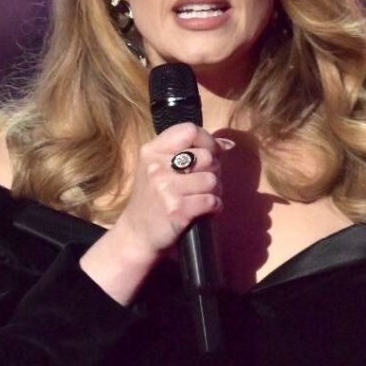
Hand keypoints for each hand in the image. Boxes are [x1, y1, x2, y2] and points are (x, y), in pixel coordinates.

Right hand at [114, 122, 227, 257]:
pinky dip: (214, 207)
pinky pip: (212, 200)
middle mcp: (156, 166)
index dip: (208, 141)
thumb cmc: (153, 200)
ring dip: (215, 191)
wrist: (137, 235)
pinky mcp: (177, 209)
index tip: (213, 154)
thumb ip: (188, 152)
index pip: (189, 131)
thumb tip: (228, 144)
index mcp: (151, 151)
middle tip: (204, 183)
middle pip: (206, 156)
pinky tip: (204, 211)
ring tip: (202, 198)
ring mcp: (165, 188)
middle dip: (214, 170)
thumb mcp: (158, 168)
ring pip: (212, 180)